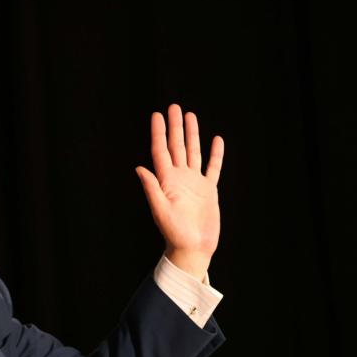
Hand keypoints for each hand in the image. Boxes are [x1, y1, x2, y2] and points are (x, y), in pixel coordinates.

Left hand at [136, 103, 223, 279]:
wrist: (193, 248)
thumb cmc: (174, 233)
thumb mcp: (160, 211)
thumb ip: (152, 189)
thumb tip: (139, 168)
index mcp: (167, 181)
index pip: (161, 150)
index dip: (159, 132)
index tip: (157, 115)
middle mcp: (179, 178)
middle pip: (176, 146)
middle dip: (175, 127)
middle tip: (174, 107)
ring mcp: (194, 183)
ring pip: (193, 152)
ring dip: (192, 134)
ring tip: (190, 116)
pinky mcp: (208, 190)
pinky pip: (212, 168)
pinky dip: (215, 154)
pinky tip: (216, 140)